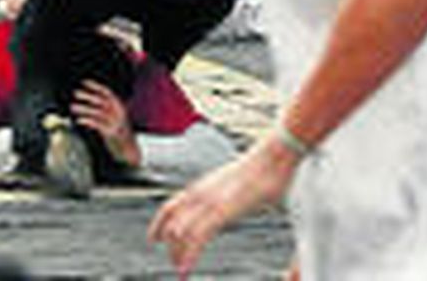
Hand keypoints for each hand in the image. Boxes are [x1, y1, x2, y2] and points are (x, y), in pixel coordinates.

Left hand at [71, 79, 140, 167]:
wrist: (130, 151)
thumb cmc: (120, 134)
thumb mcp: (115, 119)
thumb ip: (106, 110)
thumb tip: (89, 101)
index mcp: (120, 108)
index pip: (108, 93)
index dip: (96, 86)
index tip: (84, 82)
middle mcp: (119, 113)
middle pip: (102, 101)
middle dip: (88, 96)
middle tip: (76, 93)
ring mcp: (116, 123)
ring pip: (98, 112)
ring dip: (84, 108)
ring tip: (73, 107)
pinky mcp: (112, 133)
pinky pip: (97, 124)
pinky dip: (87, 120)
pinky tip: (79, 120)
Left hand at [148, 134, 297, 276]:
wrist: (273, 158)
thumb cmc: (262, 170)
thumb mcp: (236, 185)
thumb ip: (226, 196)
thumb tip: (231, 204)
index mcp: (202, 187)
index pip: (170, 208)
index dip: (158, 225)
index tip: (153, 239)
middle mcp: (199, 193)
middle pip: (171, 223)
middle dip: (171, 246)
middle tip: (175, 263)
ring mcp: (208, 202)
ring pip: (179, 232)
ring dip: (178, 254)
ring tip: (181, 272)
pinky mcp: (221, 211)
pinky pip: (196, 238)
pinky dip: (188, 256)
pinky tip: (186, 270)